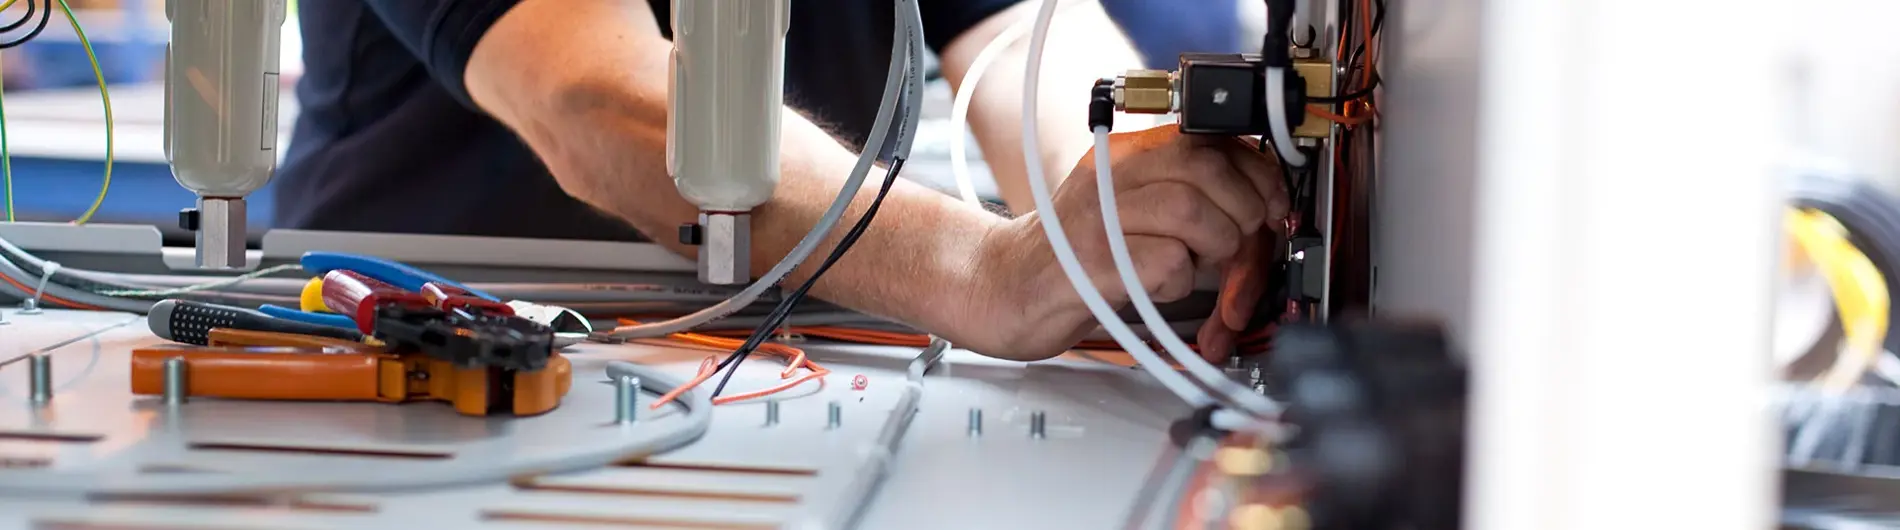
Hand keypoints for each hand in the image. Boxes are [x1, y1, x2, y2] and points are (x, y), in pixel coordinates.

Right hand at [958, 125, 1288, 360]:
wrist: (1001, 288)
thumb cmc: (1073, 257)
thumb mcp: (1131, 211)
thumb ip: (1188, 199)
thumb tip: (1263, 210)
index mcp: (1125, 155)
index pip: (1209, 138)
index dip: (1256, 172)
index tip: (1271, 204)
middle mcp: (1110, 176)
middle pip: (1205, 168)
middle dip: (1243, 211)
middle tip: (1240, 244)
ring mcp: (1098, 218)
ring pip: (1191, 210)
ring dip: (1217, 247)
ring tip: (1200, 266)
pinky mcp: (1093, 264)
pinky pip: (1166, 264)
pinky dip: (1180, 282)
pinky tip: (1161, 287)